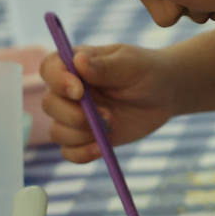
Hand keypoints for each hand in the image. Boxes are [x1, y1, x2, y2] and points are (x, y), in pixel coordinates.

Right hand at [39, 43, 178, 162]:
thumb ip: (105, 66)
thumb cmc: (146, 71)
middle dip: (74, 115)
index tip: (79, 91)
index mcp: (75, 65)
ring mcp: (76, 115)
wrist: (165, 94)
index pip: (49, 69)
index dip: (57, 81)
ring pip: (57, 131)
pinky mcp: (86, 137)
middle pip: (50, 104)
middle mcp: (70, 90)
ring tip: (111, 126)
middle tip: (107, 115)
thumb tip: (78, 61)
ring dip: (80, 134)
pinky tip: (100, 148)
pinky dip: (81, 154)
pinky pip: (69, 152)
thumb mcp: (131, 64)